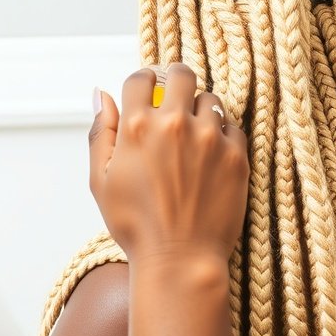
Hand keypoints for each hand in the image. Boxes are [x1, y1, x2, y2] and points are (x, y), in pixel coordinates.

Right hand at [89, 63, 248, 264]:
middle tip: (175, 96)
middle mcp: (175, 124)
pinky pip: (232, 126)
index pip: (141, 77)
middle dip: (175, 80)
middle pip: (181, 74)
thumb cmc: (135, 225)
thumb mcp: (101, 180)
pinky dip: (222, 134)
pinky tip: (211, 154)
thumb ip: (101, 132)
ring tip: (194, 132)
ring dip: (200, 108)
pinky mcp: (236, 155)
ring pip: (210, 98)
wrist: (180, 260)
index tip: (148, 90)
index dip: (143, 80)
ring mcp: (209, 138)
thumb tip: (100, 94)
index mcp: (138, 127)